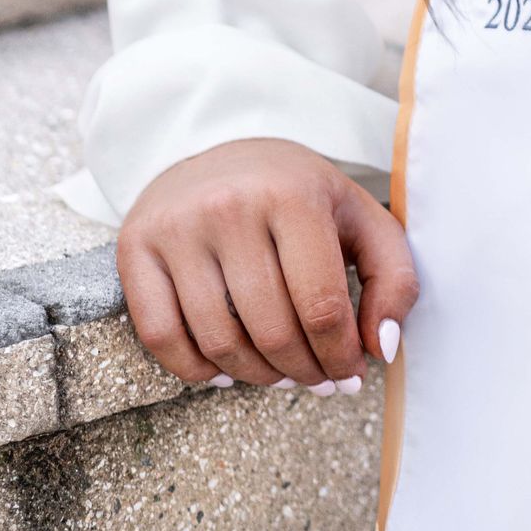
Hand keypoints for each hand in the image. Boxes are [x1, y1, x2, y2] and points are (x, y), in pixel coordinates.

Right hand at [117, 136, 417, 391]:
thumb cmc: (298, 194)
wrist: (222, 149)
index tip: (351, 373)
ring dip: (257, 377)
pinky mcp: (137, 247)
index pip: (321, 306)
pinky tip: (227, 368)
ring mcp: (178, 228)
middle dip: (304, 372)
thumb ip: (393, 278)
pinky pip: (162, 337)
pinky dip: (197, 371)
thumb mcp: (359, 217)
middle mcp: (231, 207)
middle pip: (272, 331)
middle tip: (318, 380)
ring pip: (219, 342)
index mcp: (293, 195)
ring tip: (280, 374)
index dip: (340, 356)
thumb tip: (383, 348)